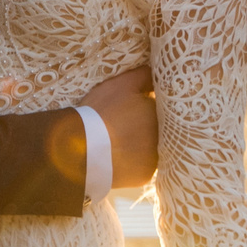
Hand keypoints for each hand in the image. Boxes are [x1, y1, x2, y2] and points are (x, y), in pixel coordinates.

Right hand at [85, 66, 156, 191]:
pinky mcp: (145, 176)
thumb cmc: (102, 111)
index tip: (132, 105)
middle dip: (145, 124)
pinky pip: (142, 165)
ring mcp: (156, 159)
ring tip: (120, 140)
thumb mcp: (121, 84)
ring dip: (141, 143)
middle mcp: (164, 137)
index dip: (145, 104)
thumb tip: (158, 71)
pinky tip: (119, 155)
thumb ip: (144, 75)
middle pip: (157, 127)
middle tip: (125, 123)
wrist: (83, 149)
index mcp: (160, 113)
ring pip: (151, 147)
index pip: (159, 106)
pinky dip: (133, 161)